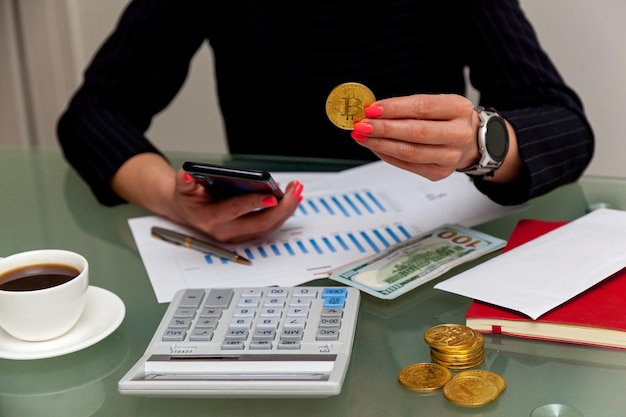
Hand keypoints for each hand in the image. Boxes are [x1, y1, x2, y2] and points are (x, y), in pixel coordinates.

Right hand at [172, 168, 302, 242]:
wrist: (186, 211)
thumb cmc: (188, 197)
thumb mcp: (182, 186)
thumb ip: (184, 181)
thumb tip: (186, 175)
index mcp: (210, 219)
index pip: (236, 211)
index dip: (255, 203)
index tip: (273, 195)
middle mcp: (225, 231)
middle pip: (261, 223)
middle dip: (282, 207)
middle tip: (295, 190)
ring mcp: (237, 235)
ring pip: (268, 227)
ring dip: (286, 210)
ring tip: (297, 191)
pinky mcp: (245, 234)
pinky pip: (268, 226)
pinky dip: (282, 213)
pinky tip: (291, 199)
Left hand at [350, 93, 519, 182]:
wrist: (470, 141)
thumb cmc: (448, 119)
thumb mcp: (436, 104)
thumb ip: (406, 107)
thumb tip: (373, 112)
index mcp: (459, 109)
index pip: (422, 107)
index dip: (394, 108)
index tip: (372, 109)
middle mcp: (459, 134)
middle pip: (415, 132)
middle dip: (383, 129)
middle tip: (361, 125)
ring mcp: (451, 157)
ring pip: (409, 152)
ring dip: (380, 144)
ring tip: (362, 136)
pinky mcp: (440, 173)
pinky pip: (407, 165)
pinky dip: (387, 155)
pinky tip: (375, 147)